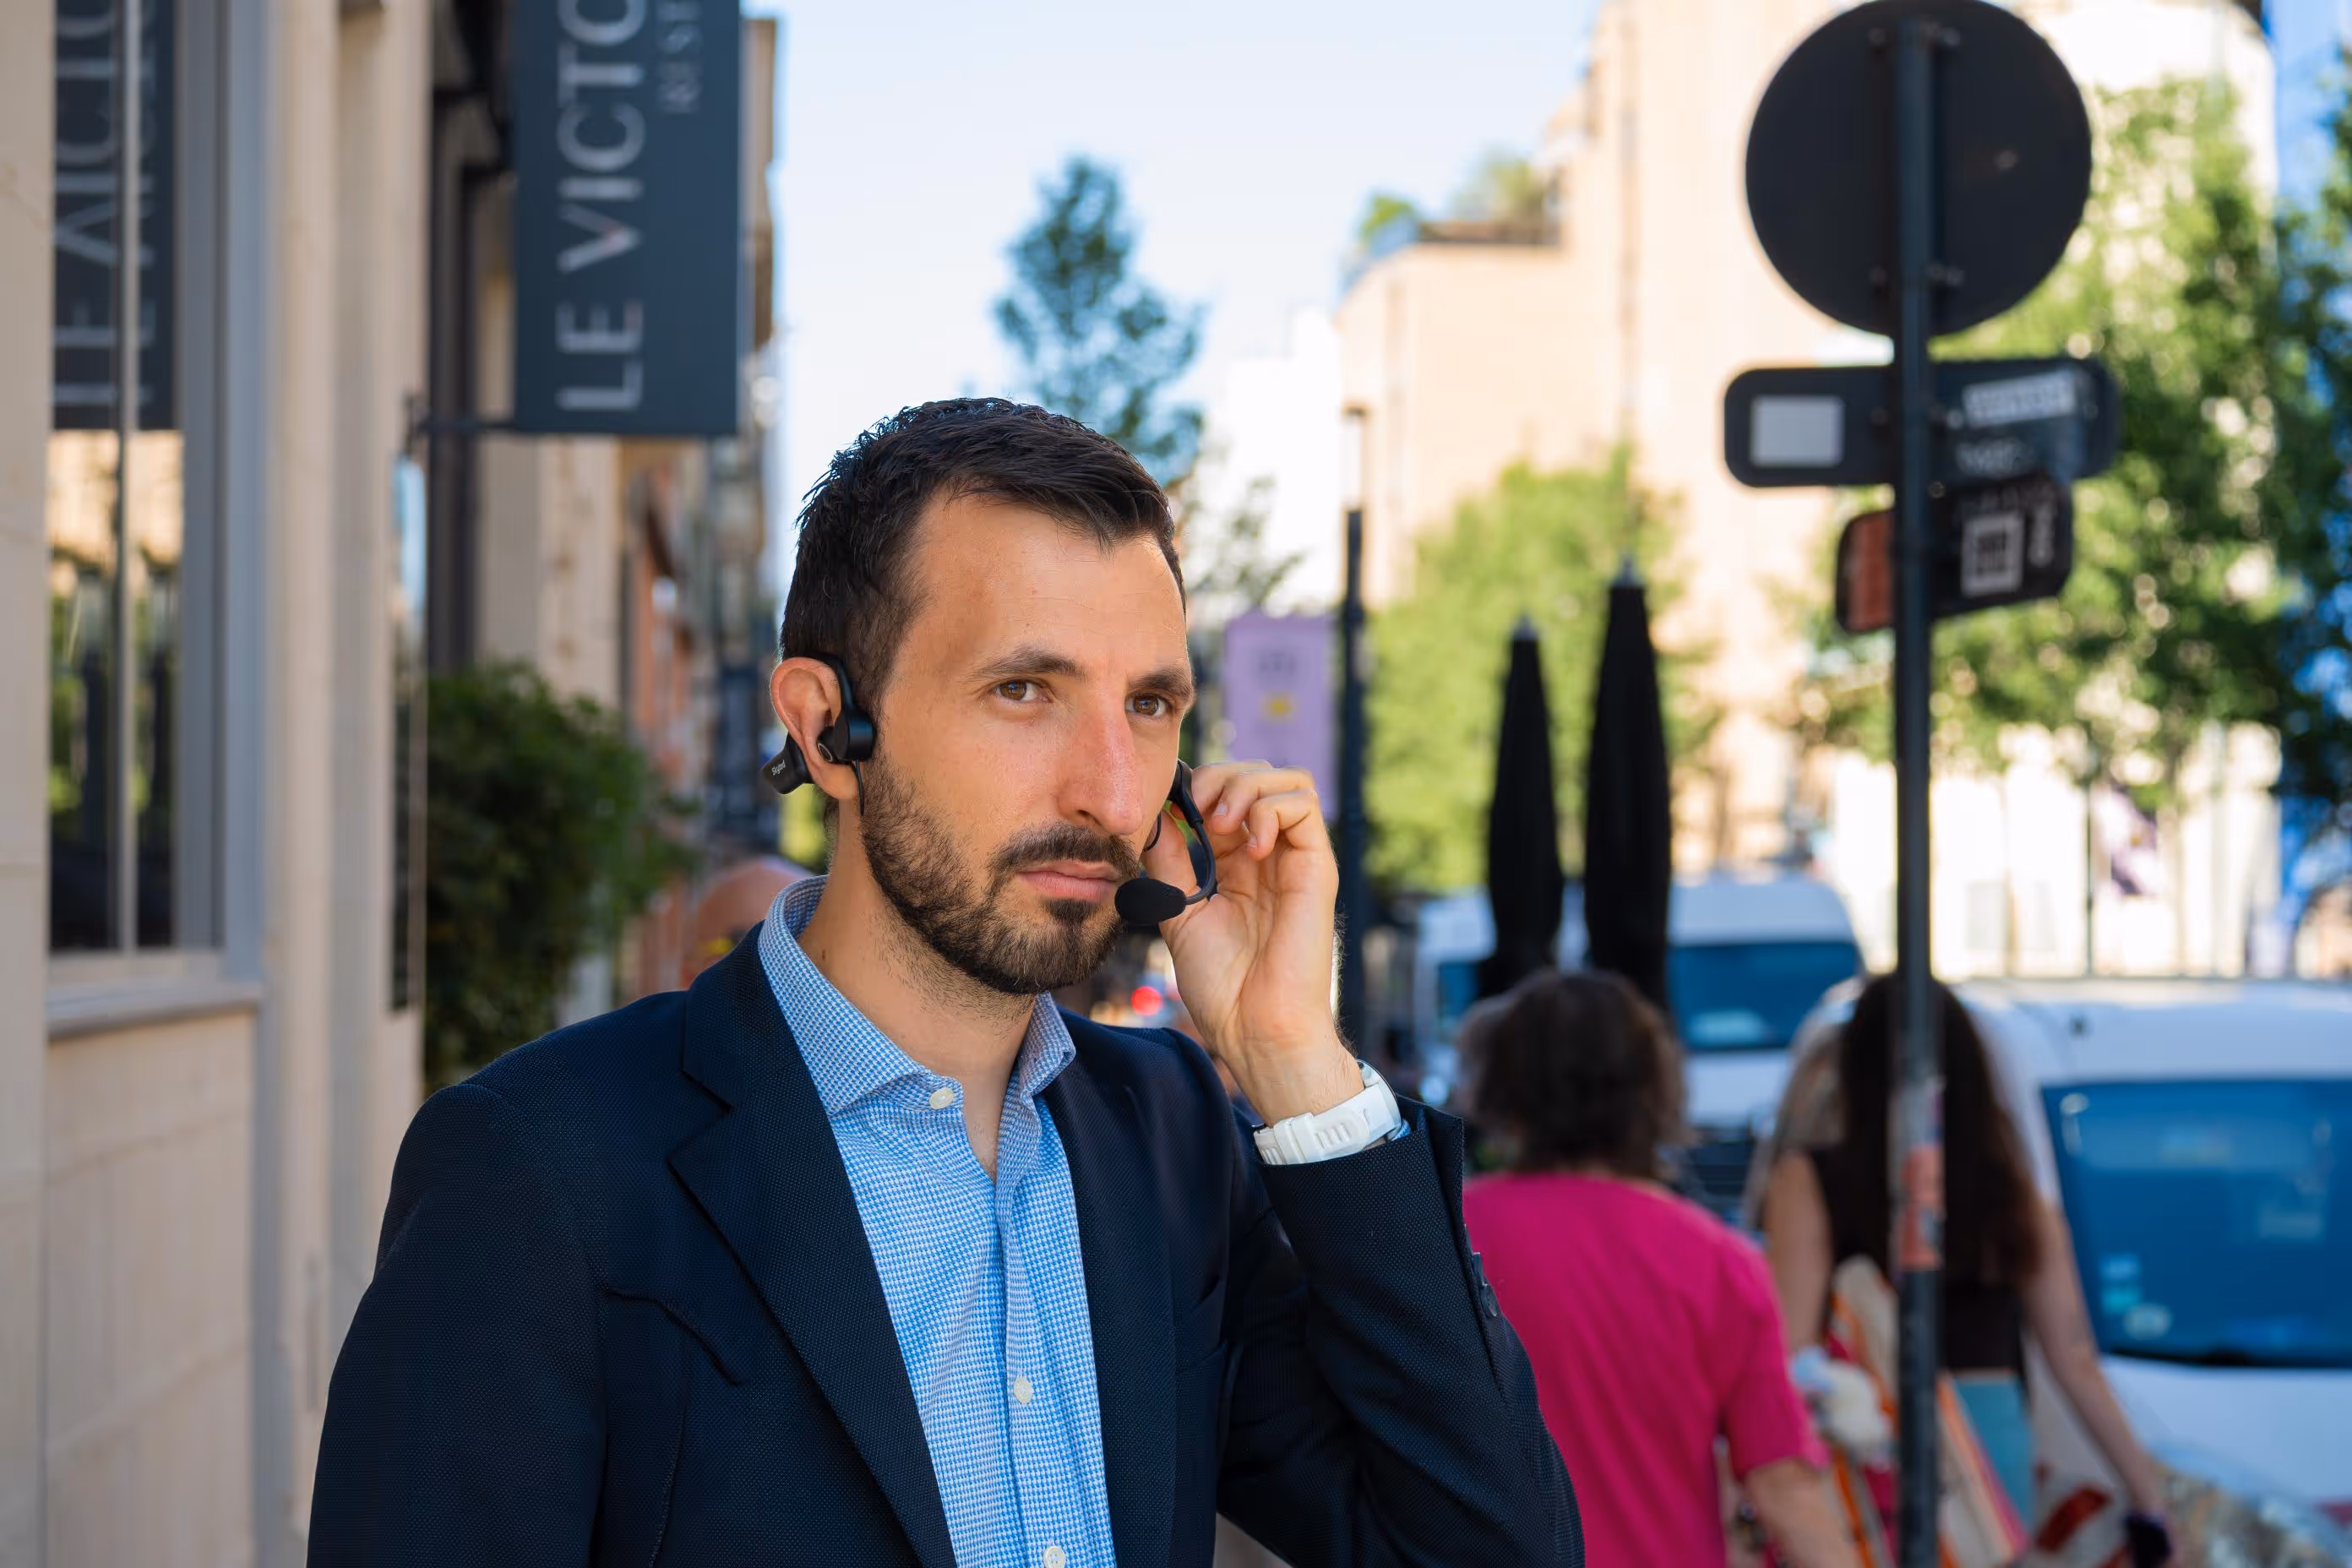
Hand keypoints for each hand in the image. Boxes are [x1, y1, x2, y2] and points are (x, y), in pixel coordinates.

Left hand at [1141, 761, 1359, 1122]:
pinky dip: (1271, 808)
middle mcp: (1267, 854)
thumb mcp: (1180, 908)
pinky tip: (1249, 847)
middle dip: (1219, 778)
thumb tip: (1155, 811)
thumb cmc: (1221, 983)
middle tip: (1197, 810)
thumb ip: (1170, 860)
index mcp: (1233, 863)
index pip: (1223, 793)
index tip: (1168, 808)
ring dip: (1245, 787)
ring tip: (1222, 826)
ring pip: (1285, 780)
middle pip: (1256, 775)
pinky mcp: (1316, 867)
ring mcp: (1293, 858)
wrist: (1254, 1026)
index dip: (1196, 786)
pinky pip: (1305, 804)